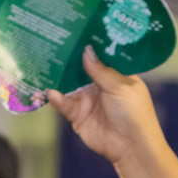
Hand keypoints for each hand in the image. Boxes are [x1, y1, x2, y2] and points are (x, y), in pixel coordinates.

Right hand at [46, 46, 165, 165]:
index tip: (75, 31)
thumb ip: (101, 70)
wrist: (131, 147)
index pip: (99, 58)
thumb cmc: (134, 113)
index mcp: (115, 76)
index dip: (88, 47)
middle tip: (52, 43)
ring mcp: (87, 100)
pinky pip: (65, 104)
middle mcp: (99, 86)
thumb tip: (86, 50)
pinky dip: (57, 98)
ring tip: (44, 66)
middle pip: (80, 70)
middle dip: (68, 60)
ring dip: (58, 78)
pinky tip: (51, 92)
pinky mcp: (78, 115)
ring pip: (69, 86)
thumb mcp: (120, 86)